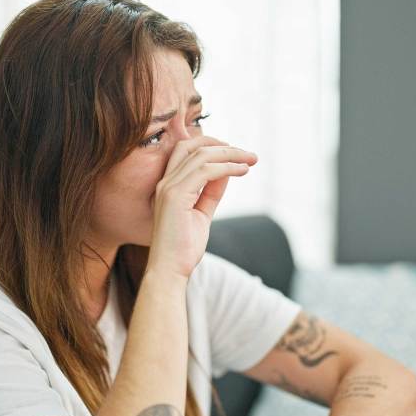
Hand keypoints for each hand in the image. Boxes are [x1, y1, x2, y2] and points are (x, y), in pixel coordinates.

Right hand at [146, 135, 257, 279]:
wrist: (170, 270)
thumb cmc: (183, 248)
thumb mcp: (202, 214)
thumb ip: (210, 193)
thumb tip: (226, 173)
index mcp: (168, 185)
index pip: (185, 151)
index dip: (211, 146)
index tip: (235, 154)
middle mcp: (165, 182)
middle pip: (191, 146)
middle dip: (222, 145)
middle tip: (248, 153)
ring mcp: (168, 188)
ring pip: (201, 156)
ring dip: (230, 154)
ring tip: (251, 160)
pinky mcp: (175, 196)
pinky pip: (205, 171)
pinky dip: (227, 167)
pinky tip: (242, 171)